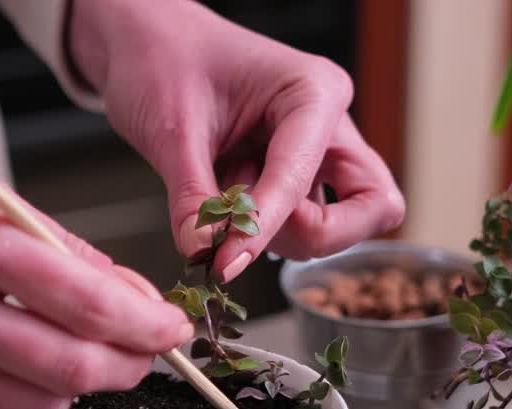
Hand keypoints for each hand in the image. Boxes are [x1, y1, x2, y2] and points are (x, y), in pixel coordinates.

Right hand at [0, 127, 192, 408]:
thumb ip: (50, 246)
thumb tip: (123, 291)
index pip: (86, 300)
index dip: (146, 323)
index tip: (170, 327)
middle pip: (72, 369)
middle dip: (129, 367)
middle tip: (144, 353)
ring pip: (39, 408)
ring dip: (76, 388)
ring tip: (71, 354)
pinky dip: (22, 403)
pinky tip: (13, 369)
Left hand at [69, 0, 405, 281]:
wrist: (140, 43)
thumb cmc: (160, 58)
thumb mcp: (170, 130)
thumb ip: (192, 198)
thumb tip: (204, 254)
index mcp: (313, 92)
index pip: (303, 179)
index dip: (266, 227)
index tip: (226, 262)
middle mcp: (328, 124)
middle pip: (371, 208)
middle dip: (315, 234)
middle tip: (250, 230)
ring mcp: (316, 153)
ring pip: (337, 223)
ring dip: (278, 233)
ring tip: (219, 200)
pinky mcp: (294, 176)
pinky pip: (302, 223)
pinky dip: (263, 232)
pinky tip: (222, 208)